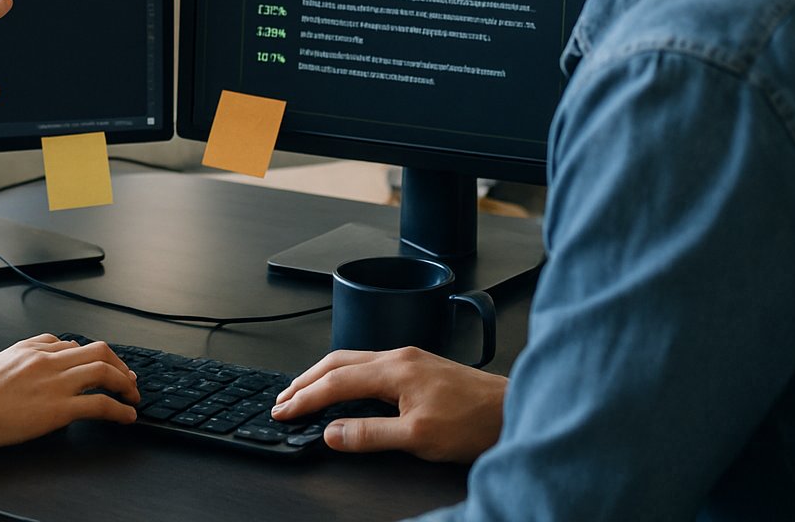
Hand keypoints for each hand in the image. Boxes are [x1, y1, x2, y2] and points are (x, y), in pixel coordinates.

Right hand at [0, 334, 139, 451]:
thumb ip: (15, 362)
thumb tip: (26, 372)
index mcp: (30, 349)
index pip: (70, 345)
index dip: (91, 357)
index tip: (99, 366)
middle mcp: (47, 360)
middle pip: (97, 351)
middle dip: (119, 364)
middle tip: (128, 379)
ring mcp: (55, 382)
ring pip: (105, 371)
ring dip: (126, 384)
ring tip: (133, 397)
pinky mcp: (58, 408)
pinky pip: (100, 404)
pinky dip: (120, 409)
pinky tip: (127, 416)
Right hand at [270, 346, 505, 462]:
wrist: (513, 410)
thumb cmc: (474, 422)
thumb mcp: (418, 438)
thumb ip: (370, 434)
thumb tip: (332, 433)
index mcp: (394, 370)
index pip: (335, 382)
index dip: (304, 398)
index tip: (282, 410)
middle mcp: (398, 357)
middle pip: (337, 362)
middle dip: (305, 380)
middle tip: (282, 398)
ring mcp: (410, 359)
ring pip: (353, 360)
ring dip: (324, 375)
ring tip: (304, 390)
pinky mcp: (419, 366)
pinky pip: (370, 363)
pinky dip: (346, 374)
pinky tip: (346, 386)